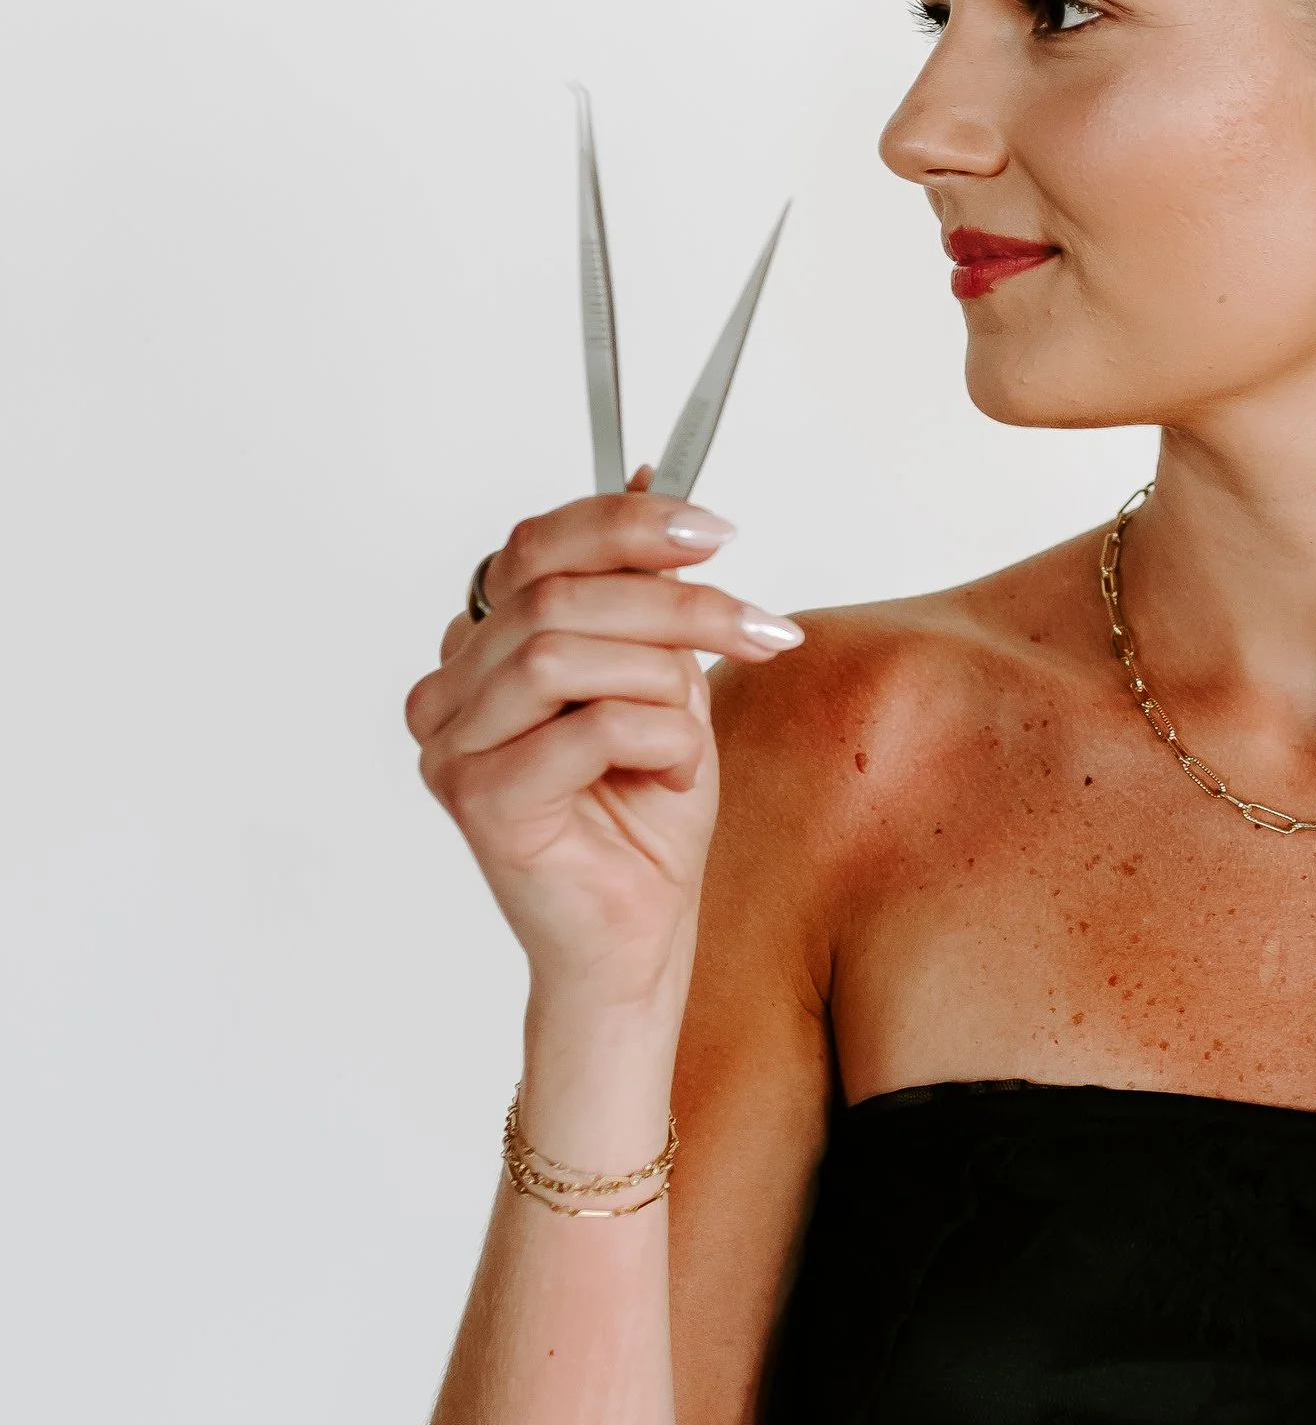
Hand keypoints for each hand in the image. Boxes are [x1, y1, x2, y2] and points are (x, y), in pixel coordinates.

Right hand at [405, 487, 804, 1006]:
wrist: (638, 940)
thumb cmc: (644, 816)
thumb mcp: (665, 679)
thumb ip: (646, 592)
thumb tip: (655, 484)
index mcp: (482, 647)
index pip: (537, 545)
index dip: (625, 525)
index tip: (716, 532)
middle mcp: (449, 688)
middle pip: (553, 593)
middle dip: (673, 601)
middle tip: (757, 627)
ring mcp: (450, 743)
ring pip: (563, 651)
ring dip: (664, 678)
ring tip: (697, 733)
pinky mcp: (477, 798)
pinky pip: (586, 727)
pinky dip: (658, 741)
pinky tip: (674, 779)